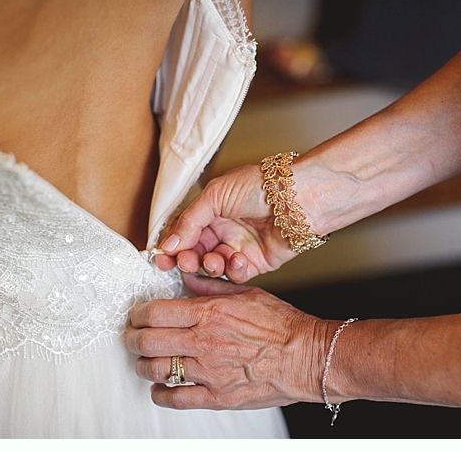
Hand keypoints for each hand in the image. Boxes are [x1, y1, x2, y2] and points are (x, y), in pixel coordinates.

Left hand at [124, 273, 326, 409]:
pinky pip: (175, 398)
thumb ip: (211, 289)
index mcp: (209, 314)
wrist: (307, 357)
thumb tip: (187, 279)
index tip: (136, 316)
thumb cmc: (283, 326)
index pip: (155, 313)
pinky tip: (160, 387)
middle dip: (131, 339)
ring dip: (143, 366)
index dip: (137, 314)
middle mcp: (204, 343)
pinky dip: (160, 394)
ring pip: (156, 370)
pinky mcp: (217, 397)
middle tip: (131, 338)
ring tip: (145, 362)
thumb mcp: (247, 294)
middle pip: (147, 342)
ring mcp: (208, 372)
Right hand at [153, 164, 297, 282]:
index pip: (183, 233)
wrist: (298, 198)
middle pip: (195, 252)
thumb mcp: (216, 195)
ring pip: (213, 266)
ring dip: (210, 266)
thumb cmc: (261, 186)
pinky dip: (234, 270)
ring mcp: (240, 246)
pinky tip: (238, 259)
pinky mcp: (256, 262)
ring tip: (215, 259)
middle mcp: (224, 229)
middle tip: (186, 261)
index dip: (172, 247)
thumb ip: (189, 220)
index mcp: (211, 210)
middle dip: (188, 259)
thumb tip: (169, 242)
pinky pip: (236, 275)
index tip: (162, 258)